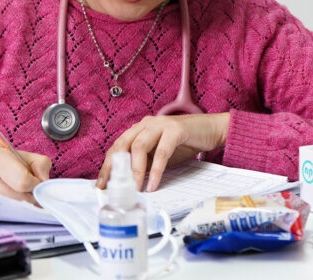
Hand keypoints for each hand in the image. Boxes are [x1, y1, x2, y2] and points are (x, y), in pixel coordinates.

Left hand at [96, 112, 230, 192]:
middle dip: (115, 167)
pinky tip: (152, 184)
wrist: (211, 130)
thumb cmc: (184, 143)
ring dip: (135, 170)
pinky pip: (162, 151)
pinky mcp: (176, 129)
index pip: (117, 146)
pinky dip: (156, 170)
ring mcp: (161, 124)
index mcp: (140, 129)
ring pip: (139, 146)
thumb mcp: (159, 155)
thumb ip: (144, 163)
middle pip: (123, 144)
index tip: (101, 184)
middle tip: (112, 187)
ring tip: (134, 188)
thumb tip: (127, 182)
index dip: (107, 165)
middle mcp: (147, 124)